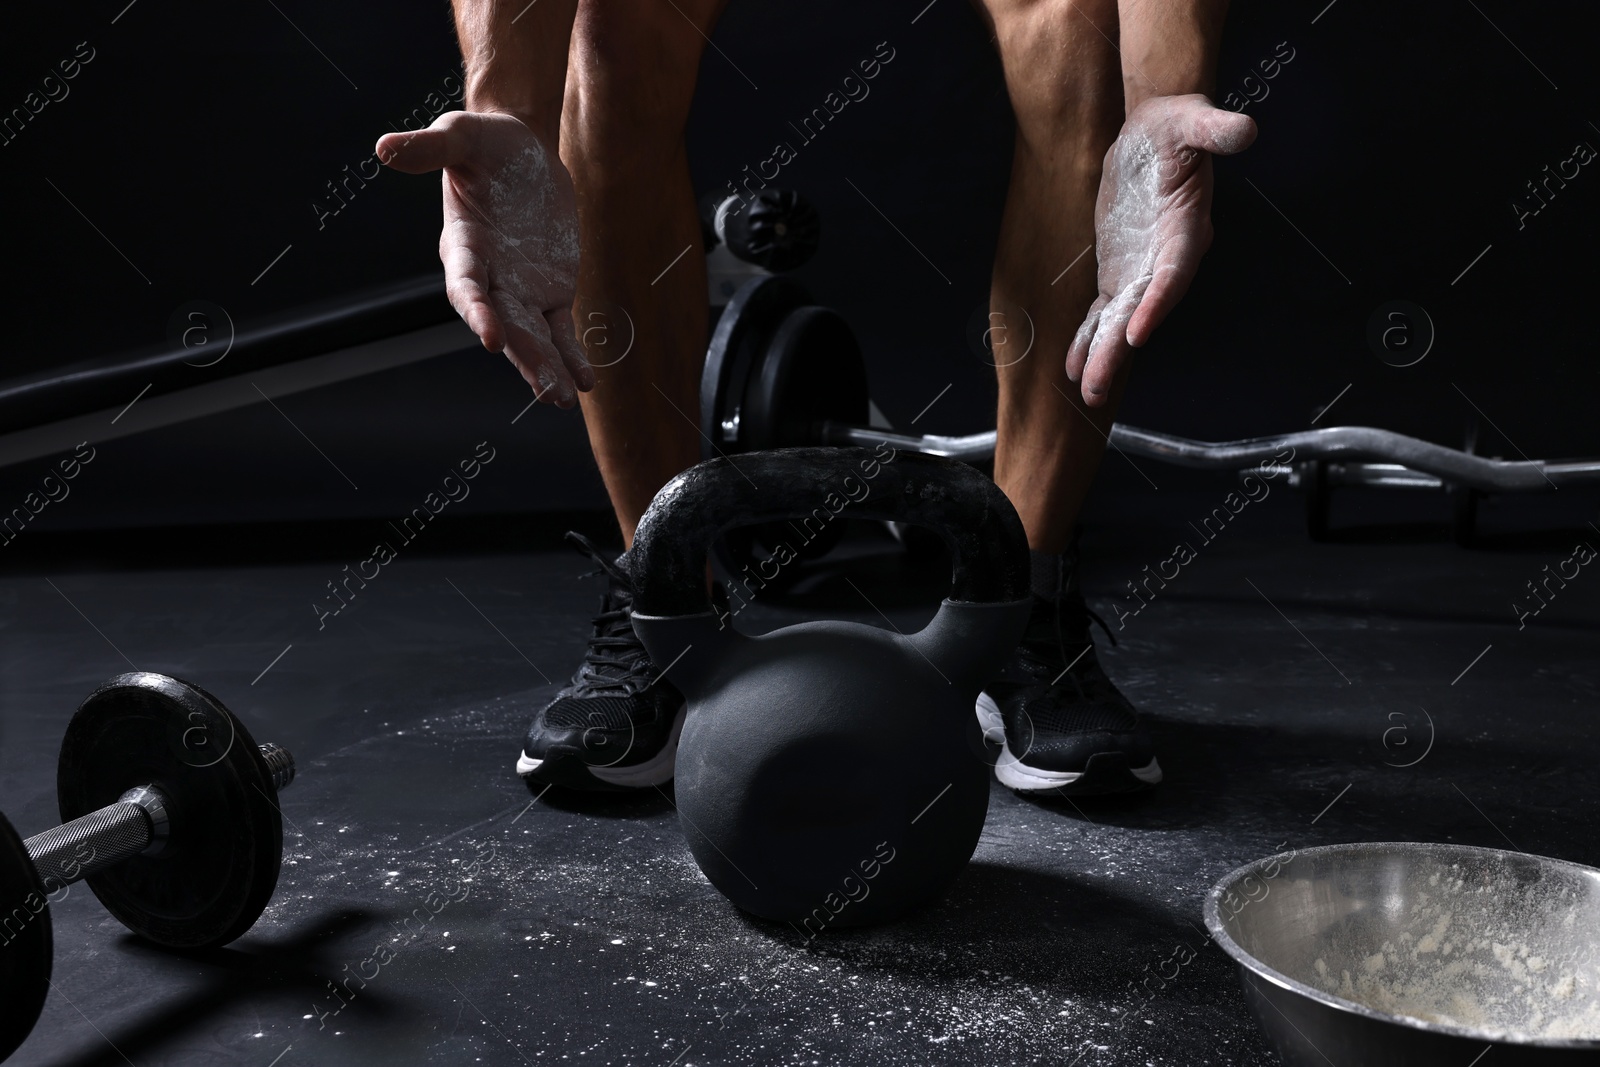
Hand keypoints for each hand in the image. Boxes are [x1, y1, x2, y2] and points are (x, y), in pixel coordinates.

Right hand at [376, 111, 593, 407]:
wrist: (518, 148)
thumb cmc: (481, 141)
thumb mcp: (458, 135)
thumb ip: (428, 147)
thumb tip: (384, 147)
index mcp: (463, 245)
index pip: (467, 285)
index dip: (477, 311)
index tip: (492, 338)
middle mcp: (489, 276)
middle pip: (506, 324)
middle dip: (526, 357)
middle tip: (547, 389)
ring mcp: (520, 288)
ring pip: (534, 336)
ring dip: (547, 368)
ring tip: (563, 400)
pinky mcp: (549, 290)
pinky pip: (560, 330)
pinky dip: (571, 355)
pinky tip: (585, 384)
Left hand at [1066, 94, 1256, 405]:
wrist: (1157, 133)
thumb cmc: (1178, 124)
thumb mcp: (1192, 119)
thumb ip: (1214, 129)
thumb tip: (1243, 131)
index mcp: (1186, 230)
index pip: (1173, 274)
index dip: (1157, 304)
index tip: (1137, 335)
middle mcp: (1166, 259)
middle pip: (1142, 311)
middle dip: (1119, 349)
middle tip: (1098, 386)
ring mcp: (1142, 269)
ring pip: (1121, 320)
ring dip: (1103, 356)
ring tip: (1088, 392)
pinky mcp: (1121, 270)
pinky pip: (1105, 312)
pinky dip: (1090, 338)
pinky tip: (1074, 368)